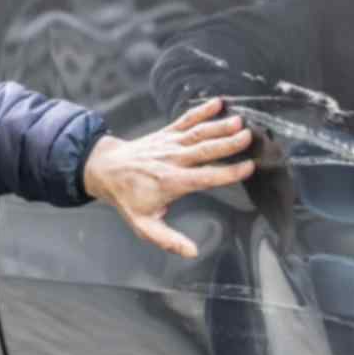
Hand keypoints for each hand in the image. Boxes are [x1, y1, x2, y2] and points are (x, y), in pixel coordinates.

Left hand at [83, 97, 255, 257]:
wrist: (105, 170)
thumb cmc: (127, 197)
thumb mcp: (144, 225)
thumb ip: (168, 239)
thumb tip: (192, 252)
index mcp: (171, 182)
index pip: (204, 177)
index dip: (228, 173)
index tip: (248, 167)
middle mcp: (172, 160)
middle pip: (204, 150)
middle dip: (227, 143)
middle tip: (249, 137)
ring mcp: (169, 144)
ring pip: (198, 133)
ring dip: (219, 126)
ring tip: (239, 121)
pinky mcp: (166, 133)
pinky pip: (185, 120)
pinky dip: (201, 110)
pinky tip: (217, 102)